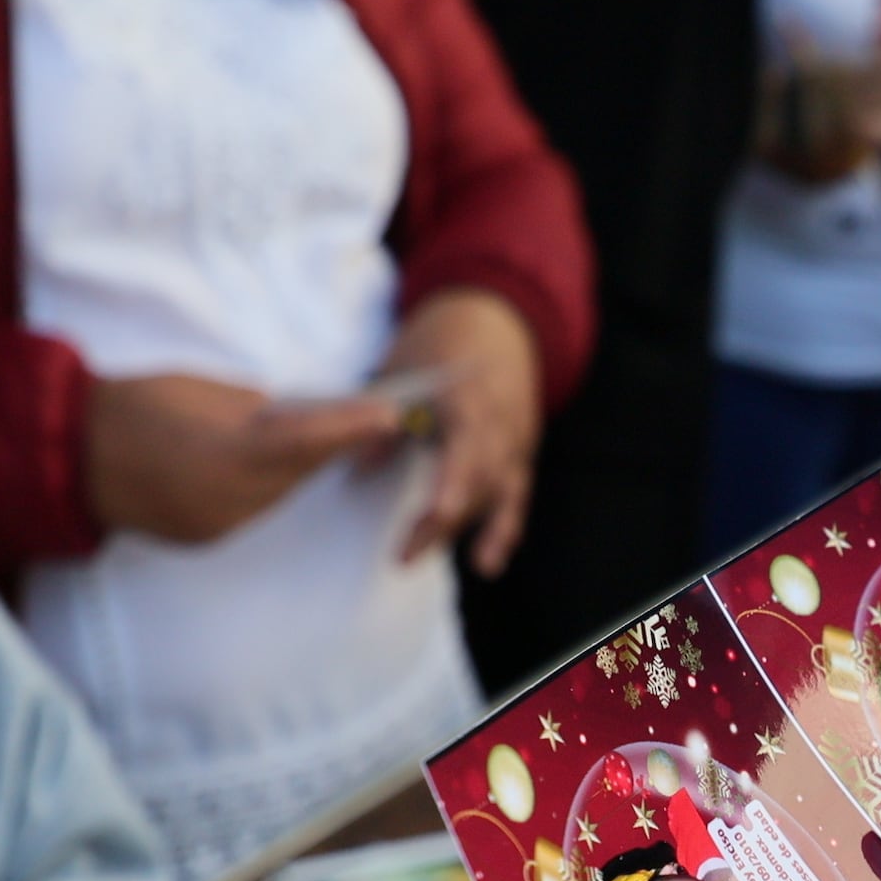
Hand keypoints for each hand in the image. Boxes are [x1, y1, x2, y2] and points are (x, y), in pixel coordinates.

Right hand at [85, 373, 397, 545]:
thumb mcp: (206, 391)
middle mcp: (229, 499)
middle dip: (331, 447)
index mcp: (229, 454)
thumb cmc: (139, 404)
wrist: (71, 452)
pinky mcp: (203, 538)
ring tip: (314, 439)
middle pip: (299, 473)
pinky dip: (262, 488)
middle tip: (365, 420)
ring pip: (277, 495)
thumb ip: (258, 410)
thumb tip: (298, 418)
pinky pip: (249, 511)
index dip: (352, 429)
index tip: (390, 415)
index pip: (308, 442)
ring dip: (296, 469)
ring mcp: (216, 525)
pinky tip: (260, 467)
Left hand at [383, 289, 543, 575]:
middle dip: (445, 523)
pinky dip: (505, 527)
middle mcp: (501, 421)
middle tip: (404, 555)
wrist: (496, 316)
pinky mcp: (522, 447)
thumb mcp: (401, 367)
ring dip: (477, 531)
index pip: (466, 453)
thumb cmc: (439, 338)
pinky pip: (517, 493)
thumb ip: (383, 416)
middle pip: (480, 483)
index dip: (450, 491)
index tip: (428, 522)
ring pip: (502, 492)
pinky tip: (488, 560)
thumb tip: (358, 469)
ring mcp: (517, 436)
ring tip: (457, 564)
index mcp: (469, 396)